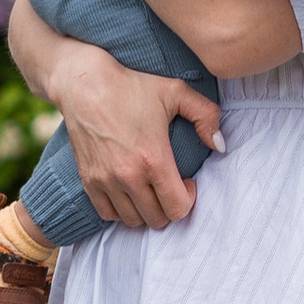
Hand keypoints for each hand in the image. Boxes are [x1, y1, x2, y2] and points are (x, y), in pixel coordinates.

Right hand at [41, 34, 223, 228]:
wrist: (83, 83)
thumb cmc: (132, 85)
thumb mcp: (176, 91)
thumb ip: (207, 115)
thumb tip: (220, 145)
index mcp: (153, 159)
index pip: (177, 208)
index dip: (188, 199)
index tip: (187, 182)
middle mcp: (128, 175)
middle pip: (157, 219)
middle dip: (169, 206)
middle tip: (170, 185)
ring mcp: (105, 180)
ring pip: (133, 220)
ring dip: (146, 210)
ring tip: (150, 189)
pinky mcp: (88, 179)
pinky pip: (108, 214)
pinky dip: (121, 210)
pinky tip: (129, 192)